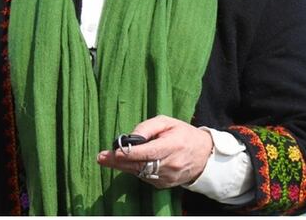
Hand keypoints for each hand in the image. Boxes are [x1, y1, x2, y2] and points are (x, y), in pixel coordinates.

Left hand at [96, 115, 212, 188]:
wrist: (204, 155)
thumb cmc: (183, 134)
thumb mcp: (167, 122)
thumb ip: (148, 127)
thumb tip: (131, 136)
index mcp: (172, 146)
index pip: (148, 152)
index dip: (130, 153)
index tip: (114, 152)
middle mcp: (170, 164)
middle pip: (140, 165)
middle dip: (119, 162)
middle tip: (101, 157)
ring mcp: (168, 177)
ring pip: (140, 173)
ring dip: (122, 167)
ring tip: (106, 159)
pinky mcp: (165, 184)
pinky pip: (145, 178)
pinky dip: (134, 170)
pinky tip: (124, 163)